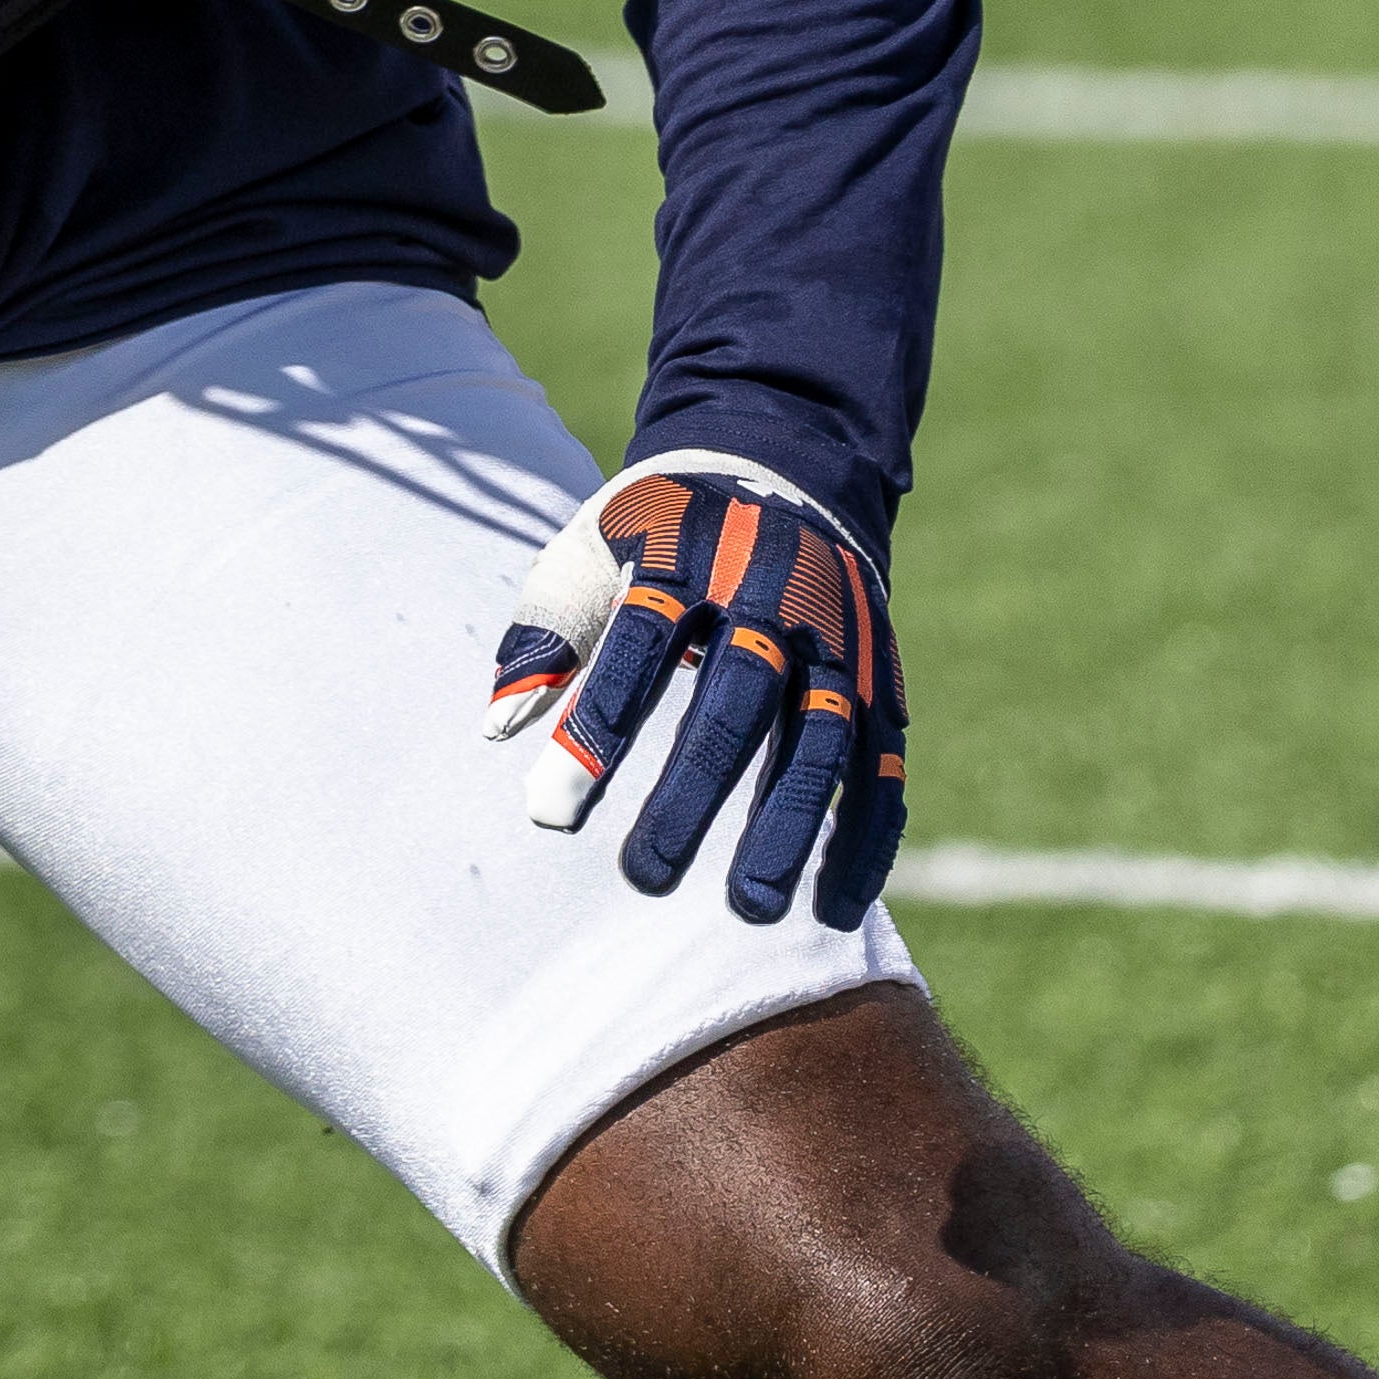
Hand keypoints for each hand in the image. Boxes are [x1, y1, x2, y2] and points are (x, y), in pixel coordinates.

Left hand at [485, 450, 904, 929]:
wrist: (781, 469)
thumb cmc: (658, 529)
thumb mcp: (590, 549)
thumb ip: (546, 633)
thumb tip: (495, 731)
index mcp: (683, 554)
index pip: (636, 649)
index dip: (596, 730)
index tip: (551, 817)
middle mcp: (770, 593)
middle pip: (735, 700)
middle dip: (691, 792)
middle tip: (642, 877)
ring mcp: (834, 636)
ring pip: (820, 737)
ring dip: (790, 826)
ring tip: (751, 908)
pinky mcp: (878, 674)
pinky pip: (883, 762)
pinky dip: (867, 835)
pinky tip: (835, 908)